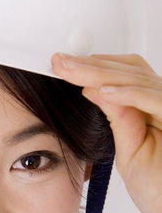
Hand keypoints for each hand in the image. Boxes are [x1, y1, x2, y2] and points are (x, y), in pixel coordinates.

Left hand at [51, 52, 161, 212]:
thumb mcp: (131, 150)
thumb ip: (118, 119)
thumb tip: (95, 90)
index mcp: (156, 108)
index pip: (126, 75)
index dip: (95, 67)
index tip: (62, 66)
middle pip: (132, 70)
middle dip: (91, 65)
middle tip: (59, 62)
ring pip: (139, 80)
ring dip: (101, 73)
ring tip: (70, 70)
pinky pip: (156, 101)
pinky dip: (129, 94)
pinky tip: (103, 91)